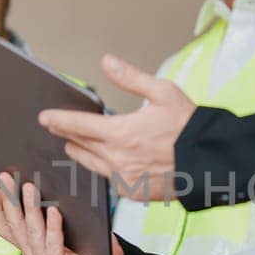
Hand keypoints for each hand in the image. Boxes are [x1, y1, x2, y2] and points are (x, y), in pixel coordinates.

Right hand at [0, 174, 121, 254]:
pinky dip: (53, 227)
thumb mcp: (64, 225)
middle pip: (15, 228)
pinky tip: (55, 210)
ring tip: (28, 187)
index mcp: (29, 249)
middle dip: (8, 200)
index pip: (5, 228)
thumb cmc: (90, 243)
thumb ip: (47, 214)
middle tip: (6, 178)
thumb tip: (35, 182)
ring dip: (29, 209)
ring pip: (32, 234)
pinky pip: (54, 245)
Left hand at [39, 55, 193, 201]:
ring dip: (81, 152)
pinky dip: (105, 168)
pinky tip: (105, 160)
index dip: (59, 121)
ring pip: (91, 164)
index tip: (45, 118)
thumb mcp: (163, 92)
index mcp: (122, 133)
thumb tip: (107, 62)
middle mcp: (118, 159)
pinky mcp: (132, 192)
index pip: (79, 126)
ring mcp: (124, 178)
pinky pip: (110, 179)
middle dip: (67, 134)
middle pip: (81, 145)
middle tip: (56, 127)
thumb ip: (131, 78)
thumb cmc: (189, 125)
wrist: (210, 161)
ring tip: (73, 144)